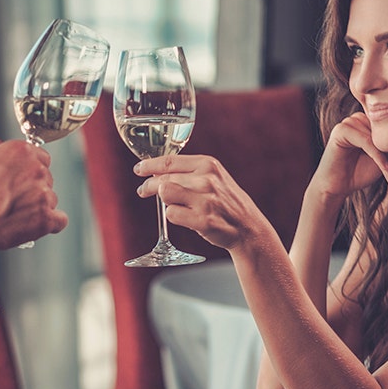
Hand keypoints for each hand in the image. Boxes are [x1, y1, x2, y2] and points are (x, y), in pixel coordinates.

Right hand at [0, 139, 67, 257]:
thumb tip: (1, 146)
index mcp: (20, 151)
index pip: (40, 156)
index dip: (28, 168)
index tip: (18, 179)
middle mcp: (36, 170)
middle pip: (46, 177)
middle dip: (32, 187)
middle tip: (11, 199)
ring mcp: (42, 196)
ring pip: (50, 199)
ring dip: (37, 206)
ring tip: (13, 214)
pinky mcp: (45, 221)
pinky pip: (59, 221)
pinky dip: (48, 224)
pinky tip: (33, 225)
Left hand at [134, 154, 275, 252]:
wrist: (248, 226)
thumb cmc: (226, 201)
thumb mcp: (214, 177)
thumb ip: (188, 171)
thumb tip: (155, 171)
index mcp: (208, 164)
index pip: (169, 161)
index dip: (149, 165)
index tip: (139, 169)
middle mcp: (207, 179)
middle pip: (163, 179)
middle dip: (149, 186)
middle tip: (143, 191)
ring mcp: (205, 200)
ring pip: (165, 194)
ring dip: (165, 200)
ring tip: (173, 204)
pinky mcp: (203, 220)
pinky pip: (172, 214)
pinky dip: (174, 216)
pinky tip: (185, 217)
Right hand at [312, 112, 387, 198]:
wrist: (335, 187)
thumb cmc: (358, 174)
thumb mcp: (384, 161)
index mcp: (370, 123)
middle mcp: (360, 119)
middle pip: (387, 136)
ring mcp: (350, 122)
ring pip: (379, 141)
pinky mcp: (342, 130)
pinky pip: (367, 142)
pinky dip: (379, 156)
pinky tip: (387, 170)